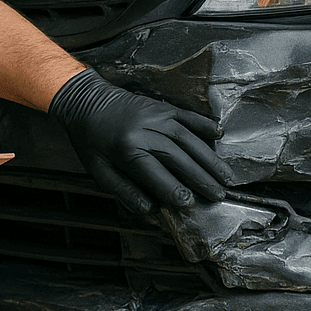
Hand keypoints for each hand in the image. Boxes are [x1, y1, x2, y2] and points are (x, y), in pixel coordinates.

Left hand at [48, 69, 233, 214]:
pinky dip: (204, 124)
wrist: (85, 101)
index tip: (190, 203)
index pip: (156, 174)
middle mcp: (144, 130)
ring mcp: (156, 115)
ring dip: (209, 158)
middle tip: (218, 195)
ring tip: (226, 176)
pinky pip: (187, 115)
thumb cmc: (91, 141)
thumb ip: (124, 191)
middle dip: (200, 178)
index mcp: (126, 149)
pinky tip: (220, 134)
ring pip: (188, 139)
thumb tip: (150, 209)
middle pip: (178, 157)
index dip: (174, 190)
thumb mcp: (99, 171)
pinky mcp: (162, 106)